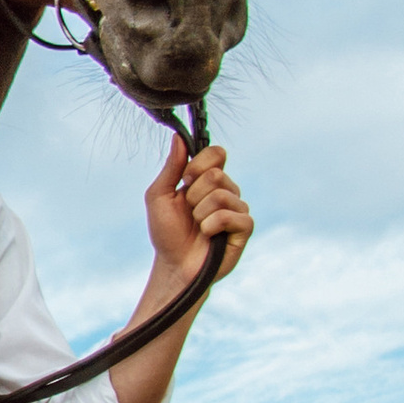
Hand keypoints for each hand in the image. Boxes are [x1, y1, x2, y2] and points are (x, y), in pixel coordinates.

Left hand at [147, 137, 251, 280]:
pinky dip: (212, 225)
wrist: (174, 264)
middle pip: (216, 175)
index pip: (217, 154)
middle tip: (189, 212)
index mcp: (208, 180)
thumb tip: (178, 138)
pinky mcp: (244, 228)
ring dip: (200, 213)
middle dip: (194, 195)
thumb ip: (171, 167)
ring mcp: (237, 209)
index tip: (185, 179)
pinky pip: (232, 216)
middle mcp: (226, 191)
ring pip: (222, 195)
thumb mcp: (159, 196)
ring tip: (198, 226)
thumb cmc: (167, 232)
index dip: (200, 163)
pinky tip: (208, 235)